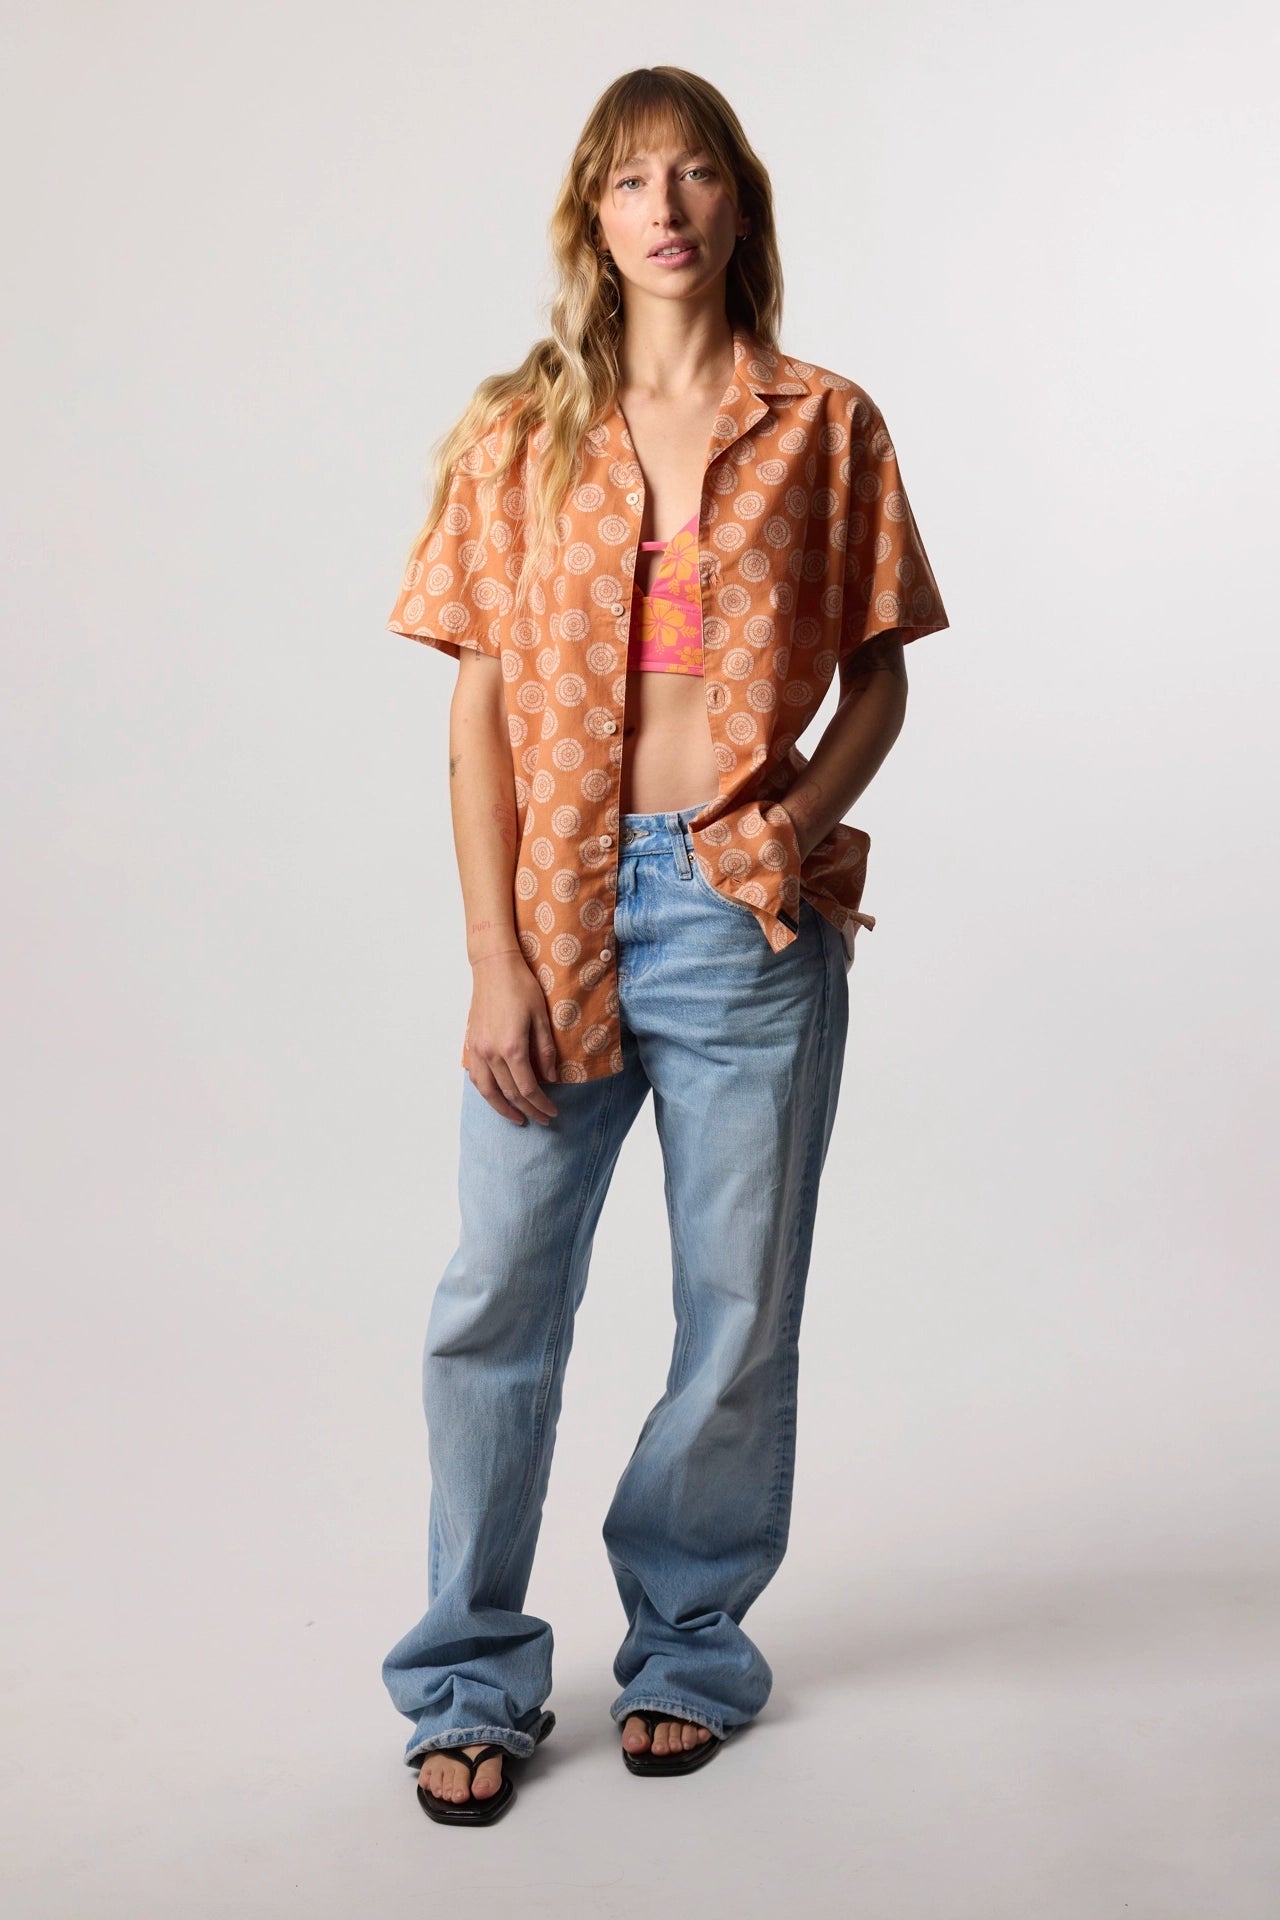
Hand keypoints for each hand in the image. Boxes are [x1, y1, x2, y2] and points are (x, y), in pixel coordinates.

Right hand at [465, 951, 559, 1124]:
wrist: (493, 968)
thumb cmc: (521, 987)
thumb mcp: (541, 1017)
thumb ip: (545, 1051)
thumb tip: (549, 1079)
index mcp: (512, 1047)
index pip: (528, 1088)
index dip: (541, 1104)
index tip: (552, 1113)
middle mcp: (491, 1053)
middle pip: (509, 1093)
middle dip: (527, 1110)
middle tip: (542, 1120)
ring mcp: (477, 1050)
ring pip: (488, 1091)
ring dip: (503, 1108)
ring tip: (517, 1117)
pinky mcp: (471, 1044)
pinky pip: (476, 1078)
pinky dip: (487, 1092)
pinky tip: (496, 1096)